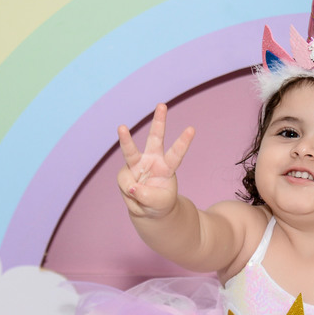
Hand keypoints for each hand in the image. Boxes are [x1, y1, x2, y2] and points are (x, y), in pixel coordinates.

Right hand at [117, 103, 194, 218]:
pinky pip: (125, 183)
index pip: (176, 153)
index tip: (191, 129)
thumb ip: (147, 195)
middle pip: (155, 138)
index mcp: (167, 166)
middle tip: (162, 105)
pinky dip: (129, 195)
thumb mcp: (159, 203)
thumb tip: (130, 187)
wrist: (147, 209)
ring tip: (122, 127)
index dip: (183, 142)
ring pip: (130, 150)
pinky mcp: (125, 173)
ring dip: (126, 138)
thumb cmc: (159, 203)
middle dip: (159, 121)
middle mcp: (152, 160)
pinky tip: (135, 198)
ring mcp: (137, 165)